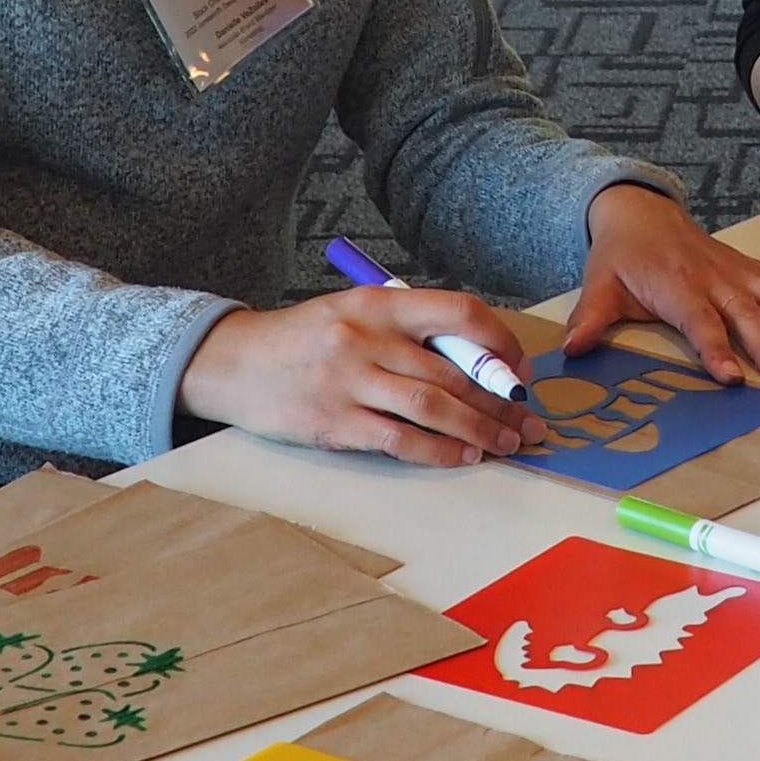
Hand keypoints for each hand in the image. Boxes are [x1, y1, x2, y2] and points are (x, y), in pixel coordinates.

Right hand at [181, 289, 532, 465]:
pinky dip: (438, 452)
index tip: (518, 370)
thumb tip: (476, 362)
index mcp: (379, 303)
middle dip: (500, 401)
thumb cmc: (303, 338)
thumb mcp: (354, 312)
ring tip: (505, 443)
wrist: (231, 362)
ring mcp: (349, 381)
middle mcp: (367, 338)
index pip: (459, 313)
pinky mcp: (334, 422)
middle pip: (453, 370)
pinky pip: (400, 440)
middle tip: (527, 421)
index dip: (500, 344)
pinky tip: (462, 458)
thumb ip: (408, 329)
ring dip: (479, 429)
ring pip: (433, 406)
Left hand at [566, 183, 759, 381]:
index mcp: (676, 284)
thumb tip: (572, 350)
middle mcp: (712, 278)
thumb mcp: (599, 284)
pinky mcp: (748, 269)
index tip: (730, 376)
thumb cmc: (622, 254)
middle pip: (745, 313)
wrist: (642, 212)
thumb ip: (589, 318)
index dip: (716, 348)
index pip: (700, 322)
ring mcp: (734, 272)